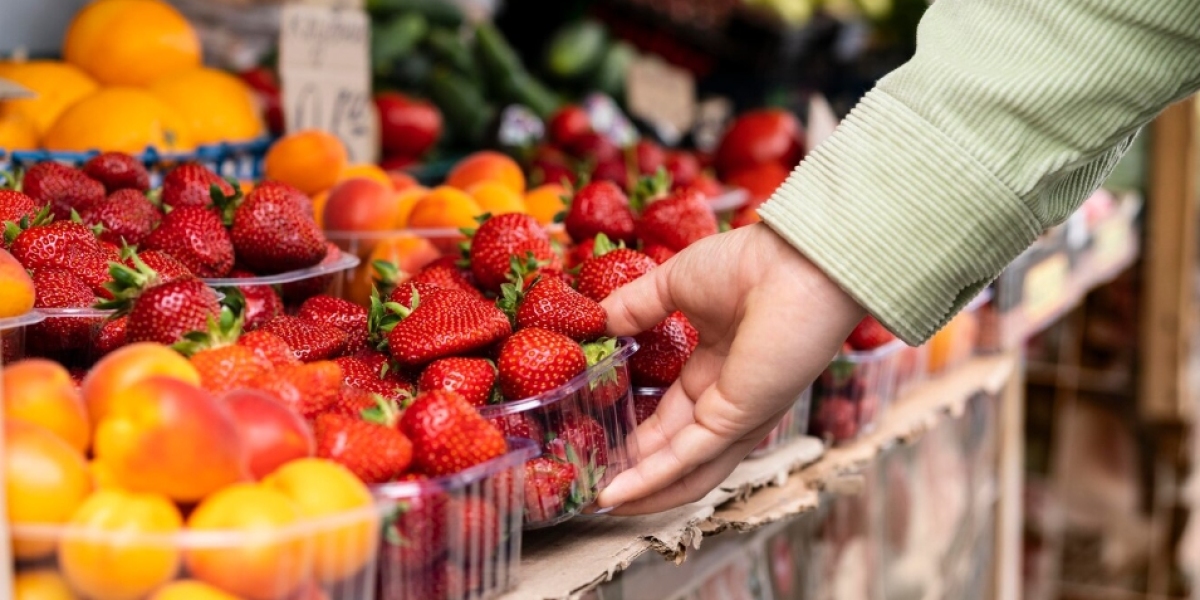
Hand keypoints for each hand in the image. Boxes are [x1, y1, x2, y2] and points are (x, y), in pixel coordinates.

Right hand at [596, 223, 863, 514]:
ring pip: (684, 470)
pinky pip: (688, 460)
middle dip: (634, 471)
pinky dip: (651, 481)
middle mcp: (728, 399)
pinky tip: (617, 493)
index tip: (597, 440)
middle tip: (592, 482)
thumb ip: (633, 306)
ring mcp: (735, 415)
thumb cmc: (750, 264)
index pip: (671, 415)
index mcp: (718, 368)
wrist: (792, 262)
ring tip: (601, 504)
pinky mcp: (737, 420)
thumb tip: (594, 321)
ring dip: (642, 491)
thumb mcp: (674, 283)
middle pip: (674, 451)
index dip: (635, 433)